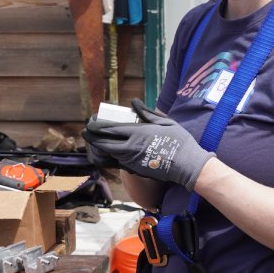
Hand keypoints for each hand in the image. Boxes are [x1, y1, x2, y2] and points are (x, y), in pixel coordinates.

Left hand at [83, 99, 212, 190]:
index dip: (97, 125)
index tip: (90, 121)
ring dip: (97, 148)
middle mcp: (131, 148)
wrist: (187, 165)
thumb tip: (133, 103)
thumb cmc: (179, 141)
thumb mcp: (165, 121)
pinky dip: (106, 158)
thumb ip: (146, 112)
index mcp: (138, 133)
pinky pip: (115, 163)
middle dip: (92, 137)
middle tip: (86, 131)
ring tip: (93, 142)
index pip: (110, 128)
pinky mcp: (135, 170)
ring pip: (107, 154)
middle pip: (103, 143)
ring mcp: (131, 160)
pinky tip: (105, 153)